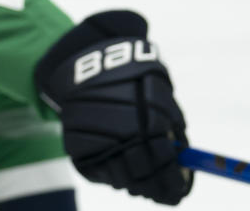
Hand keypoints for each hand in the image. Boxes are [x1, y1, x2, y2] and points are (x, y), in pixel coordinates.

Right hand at [34, 10, 192, 204]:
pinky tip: (114, 171)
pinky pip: (93, 170)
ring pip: (117, 176)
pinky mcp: (74, 140)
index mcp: (149, 116)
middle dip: (152, 188)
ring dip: (130, 184)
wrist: (87, 64)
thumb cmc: (133, 79)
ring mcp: (95, 135)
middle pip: (141, 174)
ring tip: (136, 183)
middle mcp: (121, 127)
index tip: (176, 191)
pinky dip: (105, 176)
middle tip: (157, 192)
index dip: (172, 182)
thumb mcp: (160, 93)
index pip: (164, 162)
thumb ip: (173, 125)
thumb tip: (183, 161)